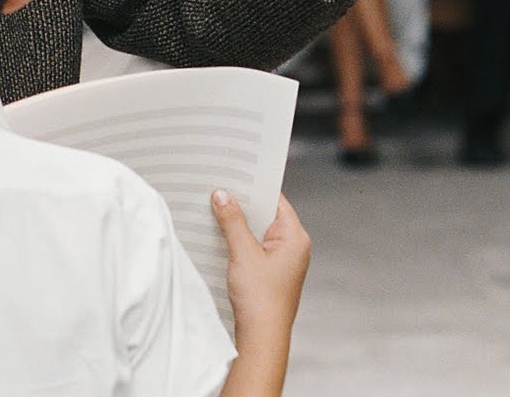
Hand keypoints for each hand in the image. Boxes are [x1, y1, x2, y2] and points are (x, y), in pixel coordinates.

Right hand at [212, 191, 310, 343]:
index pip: (275, 199)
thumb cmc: (261, 299)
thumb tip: (222, 195)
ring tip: (214, 211)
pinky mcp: (271, 271)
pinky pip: (254, 246)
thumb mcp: (243, 253)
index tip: (233, 173)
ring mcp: (283, 260)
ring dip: (238, 223)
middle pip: (266, 214)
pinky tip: (220, 237)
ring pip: (258, 230)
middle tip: (218, 189)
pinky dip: (239, 240)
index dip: (254, 185)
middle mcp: (294, 246)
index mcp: (295, 237)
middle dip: (242, 204)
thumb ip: (232, 221)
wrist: (262, 337)